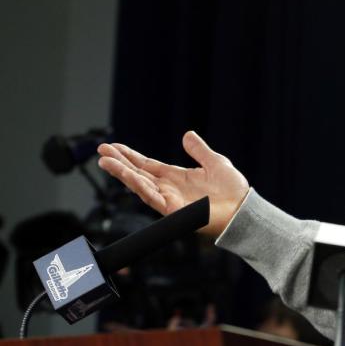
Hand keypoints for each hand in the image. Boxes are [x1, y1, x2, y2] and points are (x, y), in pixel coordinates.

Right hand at [97, 131, 249, 236]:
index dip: (130, 156)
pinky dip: (140, 187)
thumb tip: (188, 135)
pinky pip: (153, 197)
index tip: (113, 147)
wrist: (243, 209)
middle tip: (101, 151)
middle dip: (119, 163)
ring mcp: (169, 200)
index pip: (147, 165)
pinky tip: (129, 177)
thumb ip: (199, 150)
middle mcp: (168, 188)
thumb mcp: (215, 162)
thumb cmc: (233, 190)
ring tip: (105, 162)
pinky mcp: (173, 210)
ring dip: (122, 173)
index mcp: (176, 177)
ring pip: (139, 185)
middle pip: (137, 174)